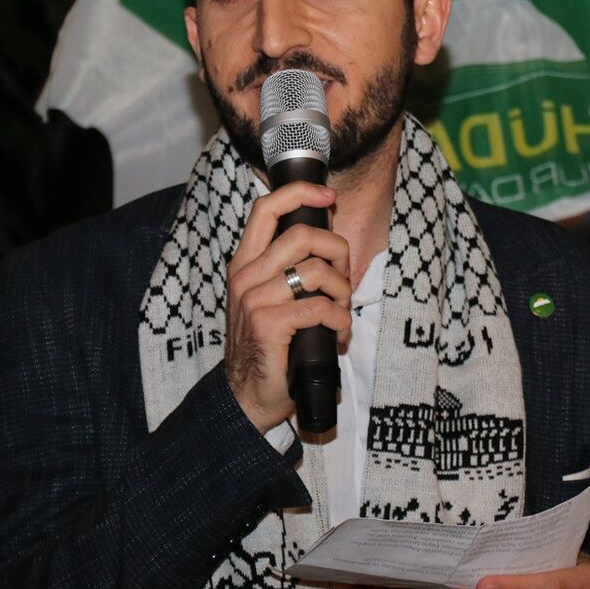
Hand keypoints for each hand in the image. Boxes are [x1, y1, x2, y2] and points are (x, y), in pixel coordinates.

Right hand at [224, 182, 352, 432]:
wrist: (246, 394)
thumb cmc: (268, 344)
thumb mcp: (270, 297)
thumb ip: (290, 266)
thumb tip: (328, 236)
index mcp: (245, 262)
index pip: (267, 208)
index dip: (301, 193)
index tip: (329, 197)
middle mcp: (245, 275)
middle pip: (303, 234)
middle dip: (338, 252)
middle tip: (344, 278)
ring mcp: (254, 299)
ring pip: (317, 271)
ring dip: (342, 291)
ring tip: (341, 311)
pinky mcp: (268, 324)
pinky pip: (319, 307)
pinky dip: (340, 319)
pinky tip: (338, 332)